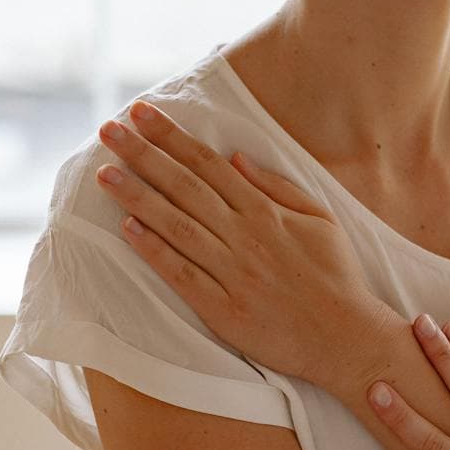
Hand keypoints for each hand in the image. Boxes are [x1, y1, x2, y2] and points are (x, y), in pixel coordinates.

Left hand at [95, 100, 393, 389]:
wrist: (345, 336)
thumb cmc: (335, 276)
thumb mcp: (320, 219)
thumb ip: (277, 187)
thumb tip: (236, 158)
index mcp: (266, 211)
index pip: (209, 164)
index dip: (172, 137)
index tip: (141, 113)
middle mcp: (245, 236)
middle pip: (185, 187)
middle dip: (144, 154)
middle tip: (108, 130)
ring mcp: (232, 272)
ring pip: (177, 226)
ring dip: (138, 197)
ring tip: (104, 173)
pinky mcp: (223, 309)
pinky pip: (182, 274)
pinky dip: (154, 250)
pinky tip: (127, 228)